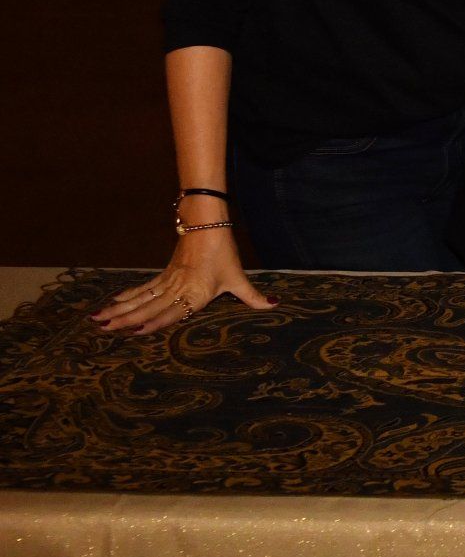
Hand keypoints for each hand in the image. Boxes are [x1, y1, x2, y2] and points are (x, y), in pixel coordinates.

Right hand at [92, 228, 274, 333]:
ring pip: (140, 298)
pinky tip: (112, 304)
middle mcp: (178, 289)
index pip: (172, 312)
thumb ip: (253, 296)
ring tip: (98, 320)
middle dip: (125, 319)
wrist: (207, 225)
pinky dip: (127, 296)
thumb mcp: (238, 277)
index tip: (134, 331)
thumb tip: (274, 304)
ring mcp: (168, 281)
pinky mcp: (164, 274)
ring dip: (120, 309)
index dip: (153, 322)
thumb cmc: (224, 253)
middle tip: (104, 329)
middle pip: (148, 306)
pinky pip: (143, 288)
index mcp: (196, 294)